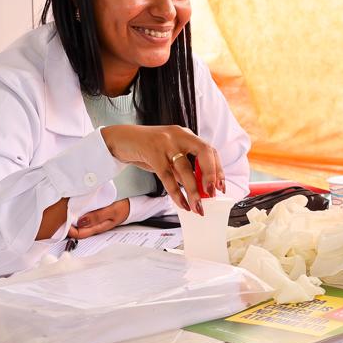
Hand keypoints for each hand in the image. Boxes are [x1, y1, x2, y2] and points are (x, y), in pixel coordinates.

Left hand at [68, 198, 130, 238]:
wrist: (132, 206)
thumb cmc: (123, 209)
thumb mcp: (111, 211)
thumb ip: (97, 216)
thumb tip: (80, 221)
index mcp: (97, 228)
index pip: (79, 234)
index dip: (69, 229)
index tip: (65, 219)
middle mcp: (94, 227)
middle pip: (77, 229)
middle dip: (68, 223)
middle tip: (63, 213)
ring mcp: (94, 222)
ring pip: (79, 223)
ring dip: (73, 217)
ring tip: (68, 208)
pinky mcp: (94, 216)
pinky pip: (83, 217)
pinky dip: (78, 212)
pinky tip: (76, 206)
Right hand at [100, 124, 225, 214]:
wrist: (121, 140)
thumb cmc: (148, 149)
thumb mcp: (170, 156)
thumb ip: (183, 169)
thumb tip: (200, 189)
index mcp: (186, 135)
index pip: (209, 150)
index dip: (218, 169)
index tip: (221, 186)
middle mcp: (179, 136)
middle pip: (204, 152)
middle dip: (211, 174)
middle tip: (213, 193)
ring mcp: (166, 143)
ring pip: (185, 168)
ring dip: (194, 190)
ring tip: (198, 206)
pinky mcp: (152, 153)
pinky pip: (167, 176)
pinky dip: (176, 193)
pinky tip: (182, 204)